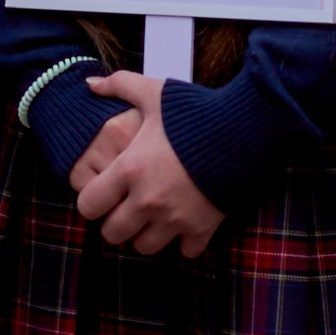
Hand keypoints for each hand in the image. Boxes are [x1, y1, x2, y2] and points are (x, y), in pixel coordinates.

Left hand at [74, 71, 224, 257]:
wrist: (246, 126)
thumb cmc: (196, 110)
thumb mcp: (154, 92)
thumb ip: (118, 85)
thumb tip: (90, 83)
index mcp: (130, 169)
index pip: (89, 206)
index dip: (92, 201)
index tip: (104, 193)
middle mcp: (148, 199)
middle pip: (113, 234)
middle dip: (117, 222)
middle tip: (128, 207)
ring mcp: (176, 217)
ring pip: (144, 247)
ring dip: (146, 234)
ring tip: (154, 216)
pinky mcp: (203, 226)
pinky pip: (184, 251)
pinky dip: (183, 240)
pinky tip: (185, 220)